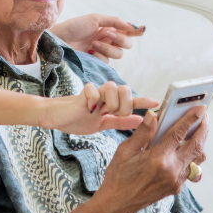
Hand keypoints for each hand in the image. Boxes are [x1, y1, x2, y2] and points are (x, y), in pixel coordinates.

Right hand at [42, 82, 159, 133]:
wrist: (56, 118)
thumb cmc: (78, 119)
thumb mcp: (102, 124)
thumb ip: (120, 121)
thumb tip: (140, 120)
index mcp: (110, 104)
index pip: (130, 100)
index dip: (143, 101)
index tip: (157, 103)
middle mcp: (104, 96)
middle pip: (125, 89)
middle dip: (125, 104)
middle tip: (115, 114)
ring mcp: (94, 93)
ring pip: (112, 88)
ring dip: (111, 103)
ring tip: (101, 111)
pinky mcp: (82, 94)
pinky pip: (93, 90)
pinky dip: (93, 100)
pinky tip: (88, 108)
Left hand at [52, 14, 144, 60]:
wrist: (60, 39)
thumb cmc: (75, 26)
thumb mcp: (95, 18)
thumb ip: (114, 21)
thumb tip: (129, 25)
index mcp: (107, 27)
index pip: (126, 30)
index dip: (135, 31)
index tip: (142, 30)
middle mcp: (107, 39)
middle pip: (126, 44)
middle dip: (120, 39)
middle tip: (109, 34)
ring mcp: (102, 51)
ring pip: (118, 54)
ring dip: (108, 48)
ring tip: (94, 44)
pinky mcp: (96, 61)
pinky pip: (107, 61)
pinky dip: (100, 55)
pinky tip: (90, 51)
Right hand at [92, 106, 208, 212]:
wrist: (118, 204)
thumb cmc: (119, 176)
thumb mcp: (125, 150)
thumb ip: (143, 132)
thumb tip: (154, 115)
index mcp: (158, 159)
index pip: (179, 134)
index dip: (191, 119)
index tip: (200, 108)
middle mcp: (171, 171)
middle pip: (196, 146)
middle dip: (203, 129)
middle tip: (205, 117)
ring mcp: (176, 181)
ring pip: (197, 159)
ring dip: (200, 143)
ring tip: (198, 130)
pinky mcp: (176, 187)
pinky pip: (190, 169)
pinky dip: (192, 156)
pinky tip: (186, 148)